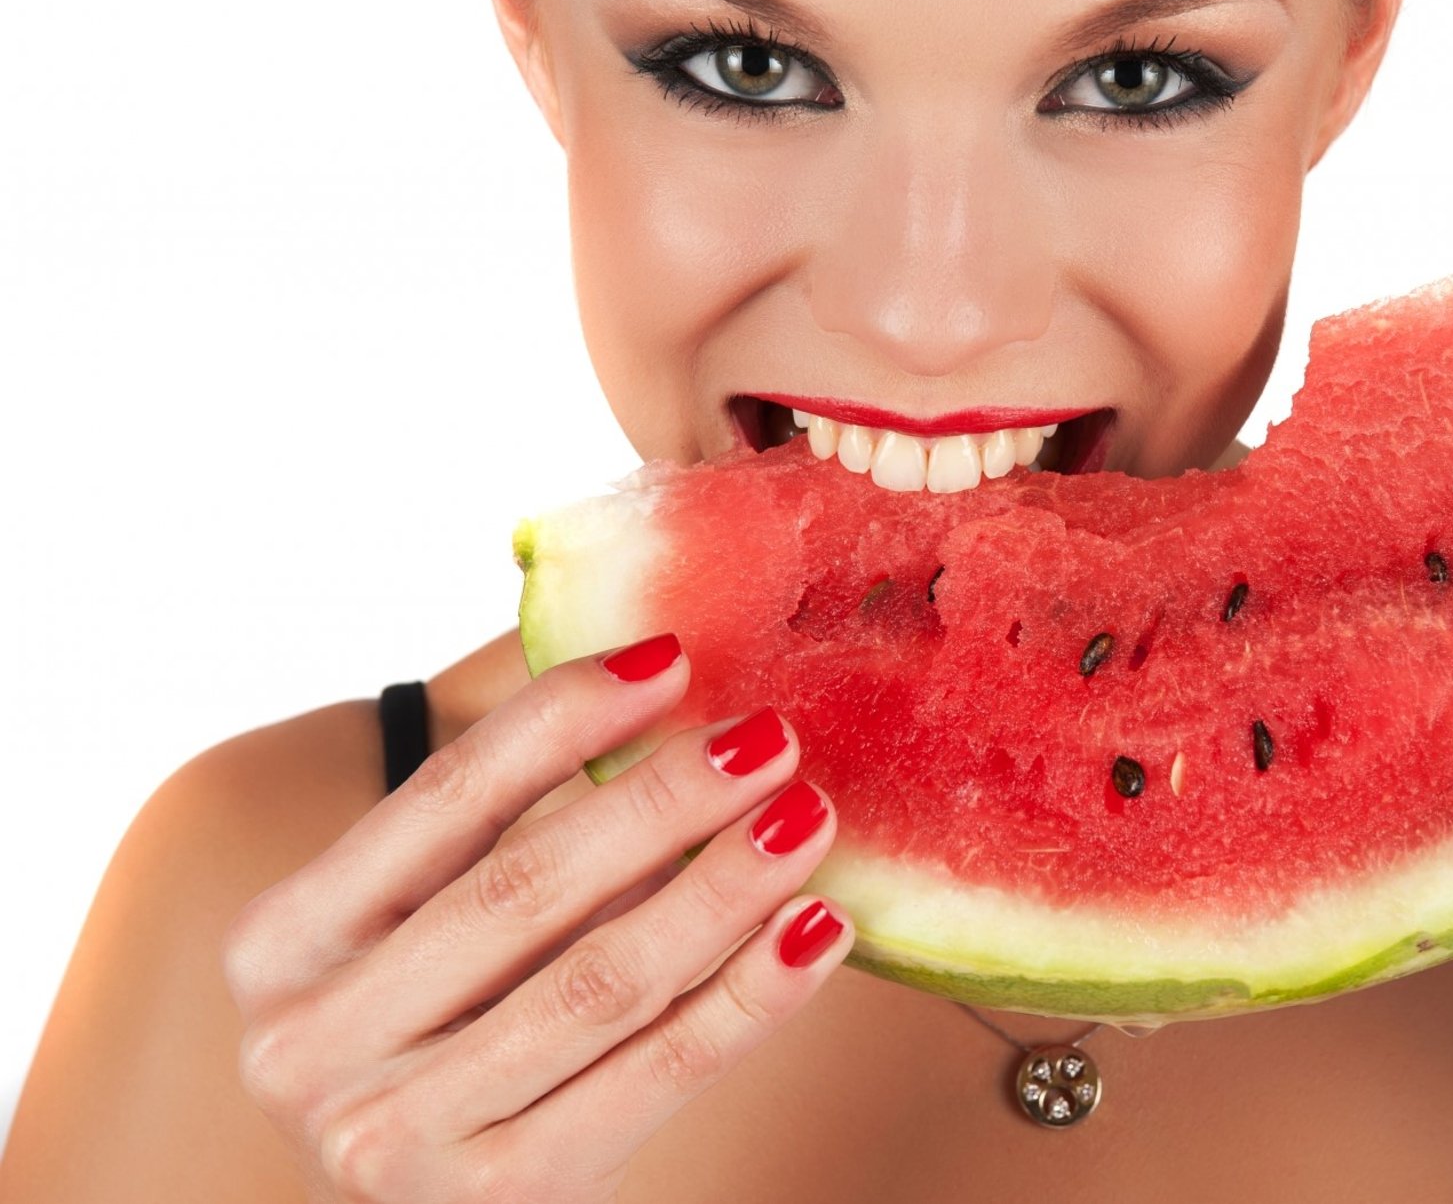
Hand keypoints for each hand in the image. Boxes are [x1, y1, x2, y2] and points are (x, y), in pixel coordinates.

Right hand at [221, 633, 849, 1201]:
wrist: (427, 1203)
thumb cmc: (443, 1021)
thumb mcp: (430, 916)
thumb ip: (503, 803)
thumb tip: (649, 662)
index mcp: (281, 941)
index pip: (443, 801)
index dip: (561, 720)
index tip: (671, 656)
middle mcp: (311, 1042)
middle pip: (525, 889)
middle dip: (661, 801)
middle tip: (770, 736)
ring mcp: (396, 1134)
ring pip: (601, 982)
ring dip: (722, 889)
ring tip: (808, 817)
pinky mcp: (496, 1198)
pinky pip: (657, 1075)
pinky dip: (749, 998)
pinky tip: (817, 929)